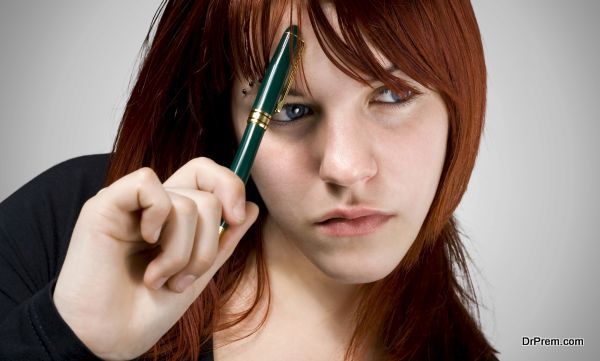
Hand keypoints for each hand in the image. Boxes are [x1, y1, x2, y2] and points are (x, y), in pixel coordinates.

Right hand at [53, 157, 258, 359]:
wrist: (109, 339)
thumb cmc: (146, 311)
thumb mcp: (198, 274)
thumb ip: (224, 240)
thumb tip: (251, 208)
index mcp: (174, 217)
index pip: (207, 176)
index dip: (231, 186)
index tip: (236, 219)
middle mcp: (153, 206)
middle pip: (206, 187)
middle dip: (211, 238)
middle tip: (189, 274)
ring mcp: (130, 203)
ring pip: (186, 201)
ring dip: (182, 251)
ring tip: (161, 279)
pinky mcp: (105, 204)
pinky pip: (148, 186)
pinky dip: (159, 221)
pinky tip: (145, 246)